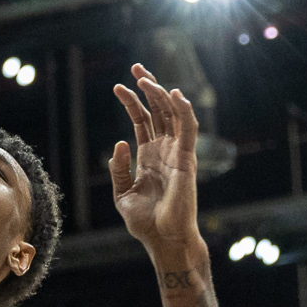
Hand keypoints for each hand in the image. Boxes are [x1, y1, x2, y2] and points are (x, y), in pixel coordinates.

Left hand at [109, 65, 200, 251]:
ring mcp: (177, 153)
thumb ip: (119, 169)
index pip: (142, 120)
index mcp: (149, 155)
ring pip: (172, 115)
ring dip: (161, 94)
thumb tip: (120, 143)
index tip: (117, 86)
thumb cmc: (146, 222)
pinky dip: (184, 111)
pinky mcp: (187, 160)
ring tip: (145, 79)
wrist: (164, 239)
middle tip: (136, 68)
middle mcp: (165, 150)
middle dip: (148, 88)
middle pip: (158, 111)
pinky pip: (188, 130)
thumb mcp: (122, 194)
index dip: (131, 101)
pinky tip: (174, 95)